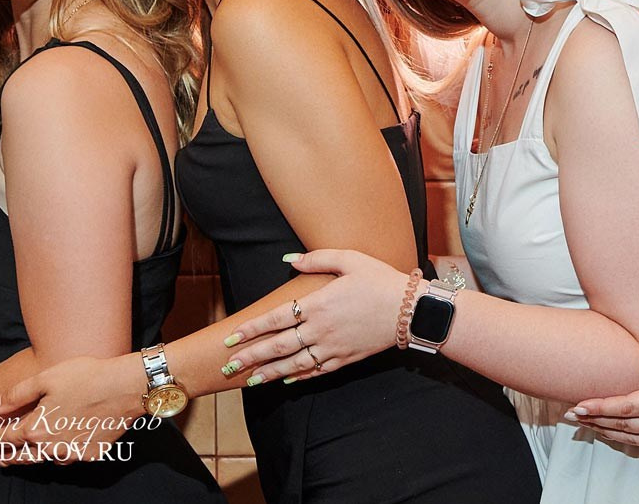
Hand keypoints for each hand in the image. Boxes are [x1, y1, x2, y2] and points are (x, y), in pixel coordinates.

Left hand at [0, 352, 143, 464]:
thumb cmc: (88, 377)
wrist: (128, 386)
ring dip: (34, 458)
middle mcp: (52, 447)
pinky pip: (70, 458)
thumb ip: (16, 395)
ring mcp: (73, 453)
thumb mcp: (47, 378)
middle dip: (8, 456)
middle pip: (23, 456)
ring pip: (47, 460)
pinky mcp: (91, 453)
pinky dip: (62, 455)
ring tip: (27, 455)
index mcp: (37, 428)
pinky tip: (62, 449)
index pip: (6, 438)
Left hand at [223, 250, 405, 383]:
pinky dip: (298, 376)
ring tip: (250, 380)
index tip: (232, 337)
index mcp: (319, 304)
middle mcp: (321, 329)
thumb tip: (288, 259)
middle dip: (251, 357)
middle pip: (278, 346)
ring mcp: (332, 347)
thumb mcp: (351, 260)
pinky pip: (316, 371)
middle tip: (229, 365)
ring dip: (269, 373)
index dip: (252, 329)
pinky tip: (286, 379)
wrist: (410, 310)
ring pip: (293, 364)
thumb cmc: (381, 280)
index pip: (276, 319)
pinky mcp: (345, 358)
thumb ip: (318, 258)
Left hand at [566, 347, 638, 449]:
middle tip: (571, 415)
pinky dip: (624, 439)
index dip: (602, 407)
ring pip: (632, 437)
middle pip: (625, 425)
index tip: (580, 404)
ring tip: (584, 424)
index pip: (629, 406)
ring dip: (606, 432)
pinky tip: (610, 433)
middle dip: (595, 420)